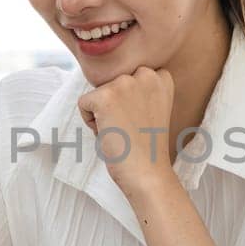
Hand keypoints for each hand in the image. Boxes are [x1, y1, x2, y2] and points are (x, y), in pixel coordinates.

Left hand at [76, 66, 177, 193]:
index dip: (129, 100)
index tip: (141, 120)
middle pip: (112, 83)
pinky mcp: (104, 96)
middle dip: (115, 104)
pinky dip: (90, 121)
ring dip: (103, 113)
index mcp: (161, 76)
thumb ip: (140, 90)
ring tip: (122, 131)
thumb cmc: (147, 146)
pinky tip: (109, 133)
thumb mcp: (152, 107)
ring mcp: (124, 83)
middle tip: (131, 127)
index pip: (130, 76)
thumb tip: (110, 82)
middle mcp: (145, 74)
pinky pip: (83, 103)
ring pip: (98, 93)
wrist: (148, 172)